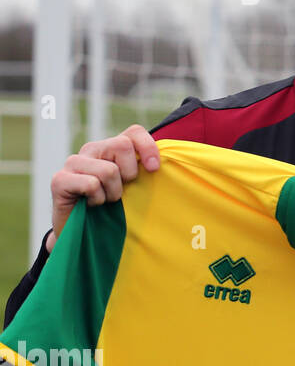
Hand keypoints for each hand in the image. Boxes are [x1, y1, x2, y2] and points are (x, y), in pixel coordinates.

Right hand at [47, 125, 159, 251]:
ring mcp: (73, 162)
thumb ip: (144, 170)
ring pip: (109, 170)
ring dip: (112, 193)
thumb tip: (165, 164)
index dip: (148, 147)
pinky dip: (97, 200)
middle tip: (120, 190)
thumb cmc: (114, 208)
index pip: (133, 132)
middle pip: (121, 145)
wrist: (83, 233)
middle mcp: (91, 150)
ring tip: (104, 200)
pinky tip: (90, 205)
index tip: (154, 169)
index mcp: (110, 147)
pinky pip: (91, 184)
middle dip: (128, 173)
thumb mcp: (134, 186)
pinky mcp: (59, 179)